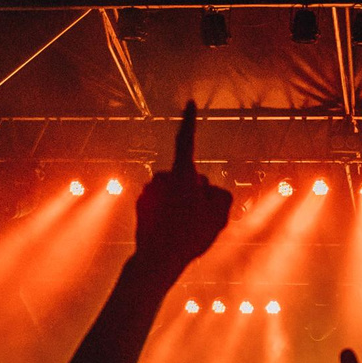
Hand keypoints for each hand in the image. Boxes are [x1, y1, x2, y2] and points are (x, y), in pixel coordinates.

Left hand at [132, 104, 232, 277]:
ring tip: (186, 228)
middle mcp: (162, 177)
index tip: (188, 103)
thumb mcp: (220, 214)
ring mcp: (149, 191)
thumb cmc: (190, 235)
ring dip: (182, 203)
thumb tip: (207, 190)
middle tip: (200, 217)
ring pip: (175, 191)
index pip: (186, 140)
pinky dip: (169, 213)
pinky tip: (173, 231)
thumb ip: (220, 194)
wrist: (157, 260)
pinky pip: (163, 203)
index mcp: (181, 173)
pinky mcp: (141, 205)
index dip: (189, 121)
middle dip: (196, 190)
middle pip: (187, 176)